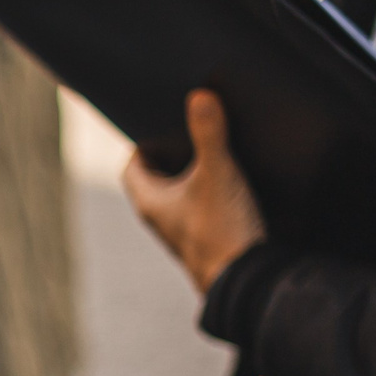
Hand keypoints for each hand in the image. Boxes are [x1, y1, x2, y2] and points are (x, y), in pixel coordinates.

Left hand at [124, 89, 266, 295]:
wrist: (243, 278)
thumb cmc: (221, 229)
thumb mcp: (217, 171)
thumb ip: (209, 133)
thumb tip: (199, 97)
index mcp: (149, 202)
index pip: (132, 167)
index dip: (143, 145)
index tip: (162, 126)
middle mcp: (159, 218)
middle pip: (155, 180)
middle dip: (170, 156)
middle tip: (191, 133)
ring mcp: (182, 231)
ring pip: (179, 196)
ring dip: (191, 175)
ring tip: (214, 152)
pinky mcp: (206, 239)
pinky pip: (200, 210)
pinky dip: (209, 193)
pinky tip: (232, 184)